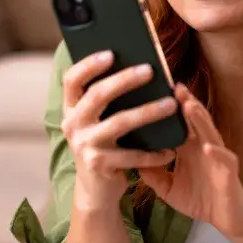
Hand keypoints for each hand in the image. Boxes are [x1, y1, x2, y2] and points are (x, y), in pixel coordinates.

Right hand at [61, 50, 178, 211]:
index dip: (88, 65)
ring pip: (119, 122)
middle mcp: (73, 125)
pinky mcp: (99, 164)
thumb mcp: (97, 122)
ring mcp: (84, 145)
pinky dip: (154, 153)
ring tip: (171, 104)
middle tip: (150, 70)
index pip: (72, 80)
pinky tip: (170, 149)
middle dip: (125, 80)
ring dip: (148, 112)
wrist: (96, 190)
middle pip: (97, 95)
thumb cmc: (104, 145)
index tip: (110, 52)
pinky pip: (132, 155)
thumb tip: (137, 67)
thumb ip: (106, 100)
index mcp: (71, 109)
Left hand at [139, 84, 242, 237]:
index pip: (177, 123)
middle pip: (194, 120)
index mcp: (189, 148)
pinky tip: (208, 147)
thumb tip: (130, 162)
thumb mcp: (168, 188)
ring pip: (209, 132)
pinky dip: (216, 152)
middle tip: (173, 85)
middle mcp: (203, 146)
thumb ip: (152, 175)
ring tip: (188, 105)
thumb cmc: (200, 200)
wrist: (226, 220)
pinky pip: (224, 159)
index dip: (168, 108)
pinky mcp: (229, 170)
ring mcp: (218, 156)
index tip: (153, 91)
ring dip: (199, 119)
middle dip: (185, 102)